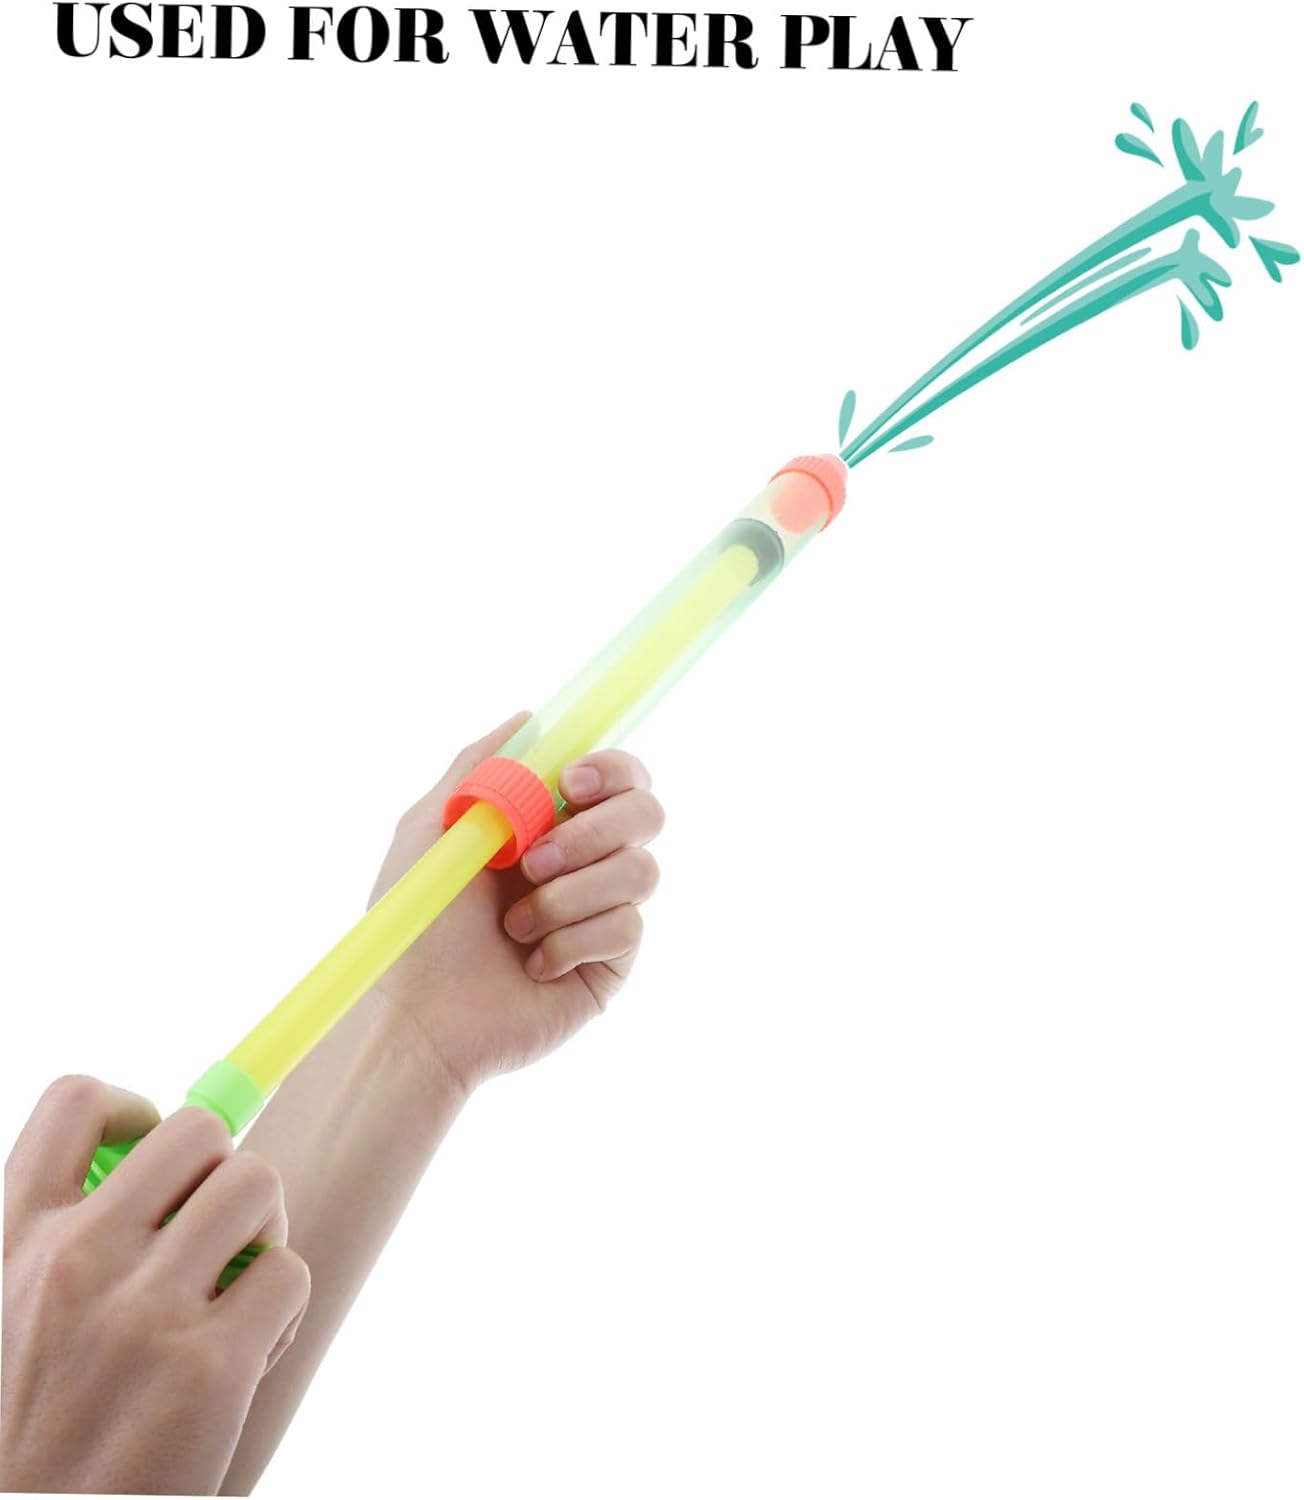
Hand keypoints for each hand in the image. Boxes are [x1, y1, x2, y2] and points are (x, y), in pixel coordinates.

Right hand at [1, 1076, 310, 1495]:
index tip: (147, 1146)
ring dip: (262, 1228)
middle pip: (199, 1129)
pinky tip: (245, 1355)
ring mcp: (143, 1312)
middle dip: (221, 1169)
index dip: (132, 1105)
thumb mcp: (10, 1315)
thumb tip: (166, 1169)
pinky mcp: (209, 1367)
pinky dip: (282, 1308)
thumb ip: (66, 1240)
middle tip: (211, 1230)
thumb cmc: (33, 1429)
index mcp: (13, 1242)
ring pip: (257, 1185)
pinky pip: (289, 1273)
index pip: (74, 1102)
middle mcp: (74, 1261)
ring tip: (236, 1283)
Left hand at [369, 713, 664, 1094]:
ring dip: (569, 894)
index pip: (617, 776)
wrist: (417, 1013)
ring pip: (641, 872)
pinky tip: (532, 964)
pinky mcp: (610, 965)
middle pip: (647, 813)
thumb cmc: (414, 923)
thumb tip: (531, 718)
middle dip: (592, 833)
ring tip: (514, 924)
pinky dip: (571, 940)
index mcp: (547, 822)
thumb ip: (480, 765)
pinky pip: (627, 928)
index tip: (570, 784)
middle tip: (531, 862)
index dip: (611, 769)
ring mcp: (601, 913)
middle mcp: (583, 862)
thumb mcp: (432, 826)